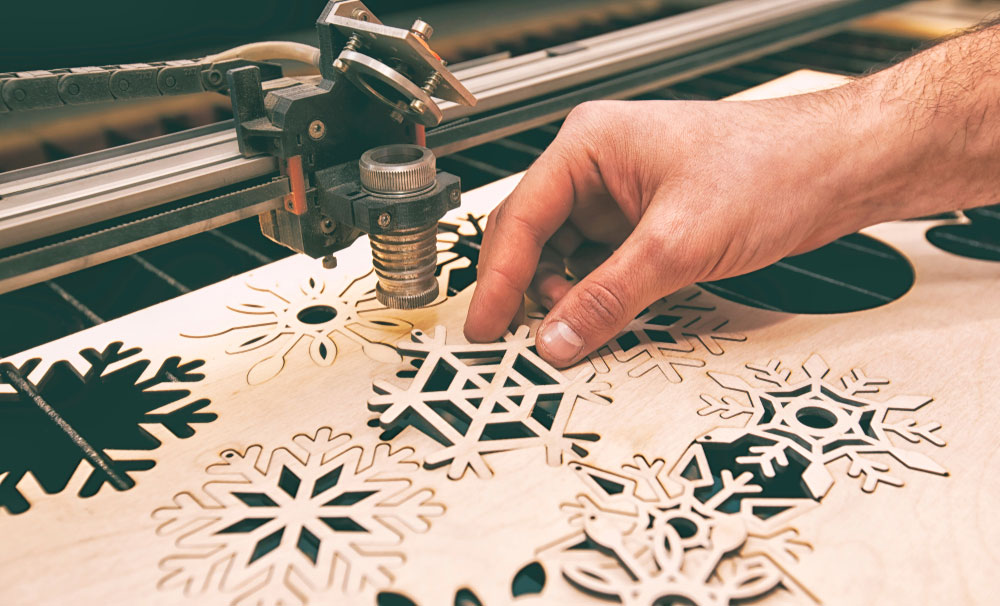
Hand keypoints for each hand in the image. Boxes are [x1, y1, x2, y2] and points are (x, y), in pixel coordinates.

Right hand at [463, 93, 886, 366]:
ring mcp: (622, 196)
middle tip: (513, 340)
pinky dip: (595, 296)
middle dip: (525, 290)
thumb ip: (610, 296)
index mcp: (590, 144)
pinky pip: (601, 266)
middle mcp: (599, 166)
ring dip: (563, 298)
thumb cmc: (774, 166)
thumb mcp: (679, 242)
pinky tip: (600, 319)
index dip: (497, 278)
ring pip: (566, 256)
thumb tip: (558, 337)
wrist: (841, 169)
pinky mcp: (647, 223)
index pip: (521, 217)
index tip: (483, 325)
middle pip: (534, 237)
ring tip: (571, 332)